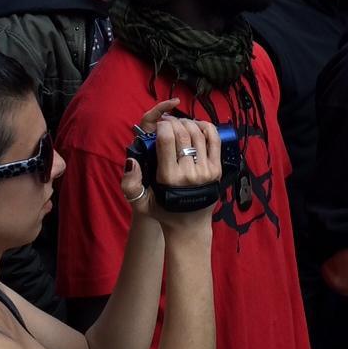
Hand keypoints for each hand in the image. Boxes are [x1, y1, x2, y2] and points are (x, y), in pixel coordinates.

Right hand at [123, 114, 221, 229]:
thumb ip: (130, 184)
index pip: (166, 139)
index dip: (162, 125)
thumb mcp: (141, 203)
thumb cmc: (164, 211)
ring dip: (188, 122)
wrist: (189, 227)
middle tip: (168, 122)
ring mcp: (205, 171)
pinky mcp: (217, 170)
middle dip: (174, 122)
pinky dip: (207, 128)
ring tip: (181, 123)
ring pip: (198, 134)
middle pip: (183, 134)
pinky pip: (214, 141)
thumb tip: (132, 161)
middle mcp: (188, 173)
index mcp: (169, 178)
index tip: (159, 125)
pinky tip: (198, 126)